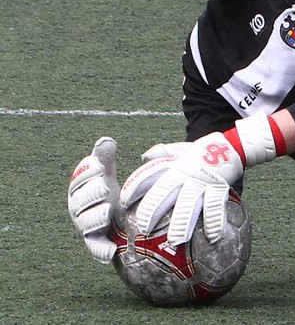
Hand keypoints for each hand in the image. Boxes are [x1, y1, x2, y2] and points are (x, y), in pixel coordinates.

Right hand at [68, 136, 120, 262]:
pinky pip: (95, 247)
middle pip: (79, 201)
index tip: (101, 166)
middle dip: (92, 193)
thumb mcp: (107, 172)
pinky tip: (111, 251)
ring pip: (86, 224)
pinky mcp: (96, 242)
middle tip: (106, 187)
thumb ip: (105, 157)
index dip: (88, 172)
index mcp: (79, 188)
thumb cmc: (109, 189)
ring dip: (96, 217)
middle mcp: (78, 208)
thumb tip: (105, 141)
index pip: (79, 179)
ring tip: (108, 212)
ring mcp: (86, 226)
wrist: (119, 217)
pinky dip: (101, 250)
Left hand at [121, 132, 244, 246]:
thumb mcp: (183, 149)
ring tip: (175, 241)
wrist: (232, 144)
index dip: (135, 187)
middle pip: (165, 192)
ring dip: (182, 223)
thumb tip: (145, 156)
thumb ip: (165, 153)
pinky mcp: (219, 187)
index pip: (150, 175)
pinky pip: (215, 206)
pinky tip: (213, 237)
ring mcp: (202, 182)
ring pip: (189, 204)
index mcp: (174, 166)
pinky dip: (214, 221)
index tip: (123, 201)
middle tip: (144, 229)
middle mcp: (185, 174)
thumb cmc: (204, 150)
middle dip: (153, 210)